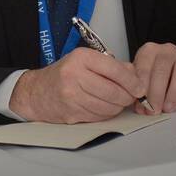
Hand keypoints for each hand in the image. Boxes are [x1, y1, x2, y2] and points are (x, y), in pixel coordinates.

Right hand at [9, 47, 146, 123]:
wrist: (35, 92)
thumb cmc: (63, 75)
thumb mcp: (85, 61)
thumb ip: (112, 66)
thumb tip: (136, 76)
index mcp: (81, 58)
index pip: (115, 70)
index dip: (132, 82)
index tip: (139, 88)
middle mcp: (74, 75)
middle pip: (114, 92)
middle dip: (127, 97)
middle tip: (130, 97)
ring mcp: (71, 96)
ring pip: (108, 107)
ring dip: (117, 107)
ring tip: (115, 102)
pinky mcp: (71, 113)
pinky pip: (98, 116)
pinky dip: (105, 114)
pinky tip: (102, 108)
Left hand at [132, 42, 175, 113]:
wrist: (172, 71)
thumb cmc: (152, 76)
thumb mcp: (140, 80)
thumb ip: (138, 91)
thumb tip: (141, 107)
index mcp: (149, 51)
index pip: (144, 65)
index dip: (142, 84)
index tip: (141, 99)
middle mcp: (167, 51)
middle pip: (162, 69)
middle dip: (157, 92)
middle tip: (154, 109)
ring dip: (174, 93)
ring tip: (168, 108)